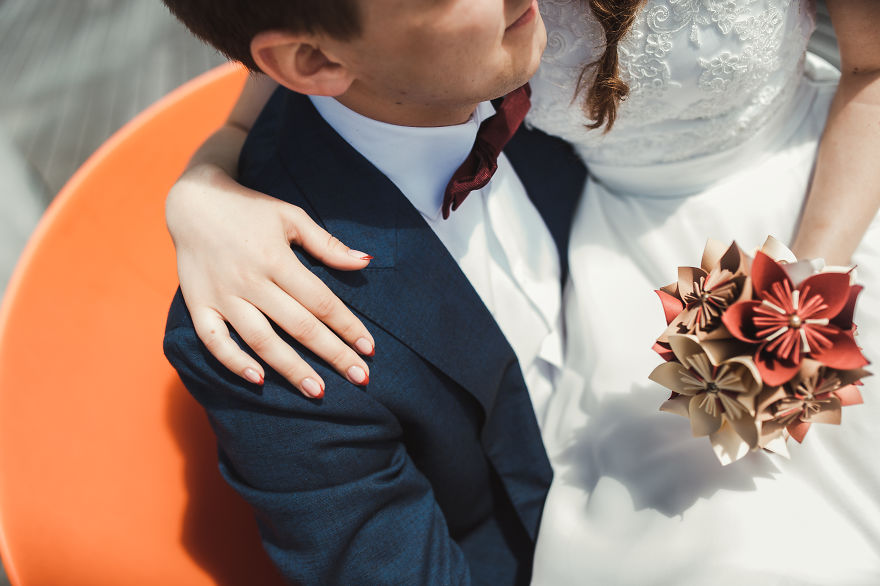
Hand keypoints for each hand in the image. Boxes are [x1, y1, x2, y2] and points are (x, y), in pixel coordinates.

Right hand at [166, 163, 373, 397]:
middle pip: (298, 325)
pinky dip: (234, 362)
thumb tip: (365, 263)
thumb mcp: (292, 217)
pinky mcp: (198, 304)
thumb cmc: (250, 210)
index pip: (321, 301)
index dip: (348, 327)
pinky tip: (259, 380)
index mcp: (277, 259)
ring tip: (317, 391)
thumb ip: (328, 245)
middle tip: (359, 378)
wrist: (193, 200)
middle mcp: (250, 280)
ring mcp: (222, 295)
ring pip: (261, 340)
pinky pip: (214, 340)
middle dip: (332, 354)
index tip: (370, 349)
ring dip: (290, 368)